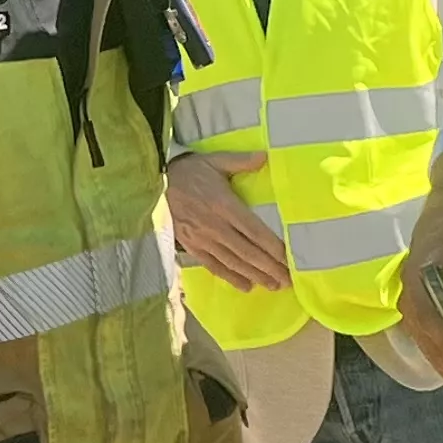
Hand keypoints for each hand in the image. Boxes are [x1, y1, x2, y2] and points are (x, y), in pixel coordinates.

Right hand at [164, 152, 290, 291]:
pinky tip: (246, 286)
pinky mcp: (192, 246)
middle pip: (248, 252)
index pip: (254, 230)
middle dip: (269, 267)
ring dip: (255, 275)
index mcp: (225, 205)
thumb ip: (240, 161)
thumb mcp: (214, 160)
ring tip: (274, 285)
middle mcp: (216, 226)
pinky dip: (230, 277)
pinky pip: (214, 266)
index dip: (272, 247)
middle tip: (288, 280)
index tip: (288, 258)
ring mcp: (203, 239)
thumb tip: (265, 156)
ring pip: (234, 262)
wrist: (154, 183)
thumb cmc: (188, 171)